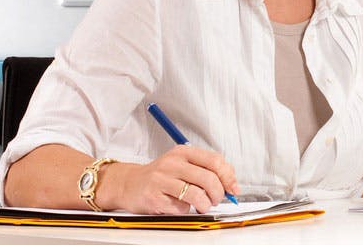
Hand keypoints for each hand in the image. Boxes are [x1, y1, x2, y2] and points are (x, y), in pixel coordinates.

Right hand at [101, 145, 239, 213]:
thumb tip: (231, 184)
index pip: (214, 161)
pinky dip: (186, 210)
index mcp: (183, 152)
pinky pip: (180, 207)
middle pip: (208, 178)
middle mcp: (172, 163)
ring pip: (196, 194)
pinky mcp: (154, 197)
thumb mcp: (183, 164)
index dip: (228, 176)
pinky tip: (181, 206)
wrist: (129, 183)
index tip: (233, 188)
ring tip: (202, 205)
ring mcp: (161, 180)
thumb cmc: (161, 175)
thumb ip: (206, 169)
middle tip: (216, 199)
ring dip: (205, 204)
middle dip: (218, 193)